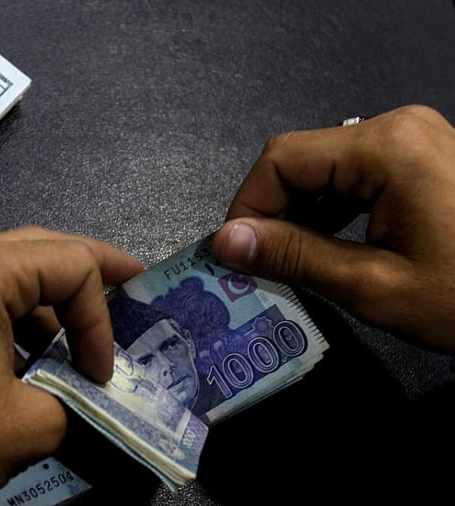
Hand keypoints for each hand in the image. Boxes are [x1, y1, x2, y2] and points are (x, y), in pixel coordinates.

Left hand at [0, 226, 142, 504]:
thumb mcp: (31, 422)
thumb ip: (78, 396)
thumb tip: (89, 393)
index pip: (71, 264)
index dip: (101, 316)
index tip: (102, 372)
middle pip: (38, 248)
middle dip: (87, 272)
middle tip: (130, 285)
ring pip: (5, 270)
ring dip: (47, 301)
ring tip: (79, 338)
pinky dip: (10, 316)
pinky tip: (28, 353)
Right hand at [212, 105, 454, 350]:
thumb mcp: (374, 286)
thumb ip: (293, 257)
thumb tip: (226, 242)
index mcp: (386, 147)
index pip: (281, 159)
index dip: (246, 207)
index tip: (233, 255)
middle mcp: (398, 128)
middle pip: (302, 160)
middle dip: (273, 214)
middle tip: (259, 266)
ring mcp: (414, 140)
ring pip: (326, 169)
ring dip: (301, 215)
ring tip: (291, 264)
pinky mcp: (422, 157)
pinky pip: (356, 176)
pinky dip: (332, 211)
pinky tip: (327, 248)